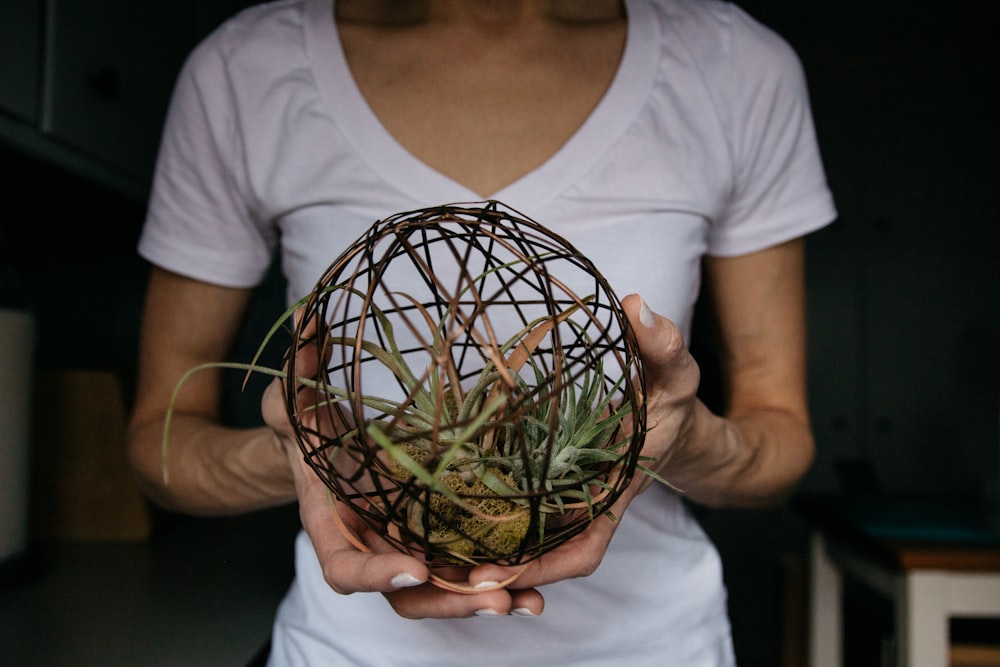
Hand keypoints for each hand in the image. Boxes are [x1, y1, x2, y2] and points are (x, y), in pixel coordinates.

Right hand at [262, 310, 545, 618]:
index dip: (374, 574)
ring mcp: (404, 546)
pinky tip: (536, 591)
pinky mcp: (433, 538)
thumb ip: (299, 366)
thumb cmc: (306, 425)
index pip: (343, 567)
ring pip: (441, 591)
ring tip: (528, 602)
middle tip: (495, 597)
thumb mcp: (296, 395)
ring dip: (483, 600)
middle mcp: (370, 546)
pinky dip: (497, 582)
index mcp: (331, 525)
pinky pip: (464, 568)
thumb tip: (308, 315)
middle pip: (405, 596)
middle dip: (447, 601)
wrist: (323, 446)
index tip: (411, 568)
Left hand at [470, 293, 701, 594]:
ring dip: (485, 552)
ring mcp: (565, 497)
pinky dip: (487, 519)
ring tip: (430, 556)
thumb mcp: (678, 373)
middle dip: (499, 571)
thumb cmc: (676, 402)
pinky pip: (518, 510)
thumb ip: (663, 344)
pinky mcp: (549, 483)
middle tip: (444, 575)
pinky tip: (443, 511)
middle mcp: (585, 505)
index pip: (583, 548)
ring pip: (525, 540)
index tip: (498, 574)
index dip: (543, 567)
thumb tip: (636, 305)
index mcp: (614, 495)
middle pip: (542, 558)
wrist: (673, 421)